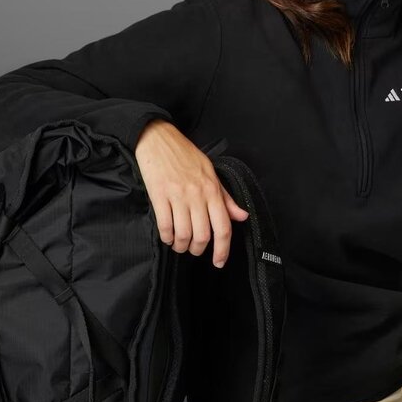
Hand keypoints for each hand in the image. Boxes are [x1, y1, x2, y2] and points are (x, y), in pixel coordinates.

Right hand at [134, 120, 248, 268]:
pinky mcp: (159, 195)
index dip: (223, 250)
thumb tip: (242, 216)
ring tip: (179, 245)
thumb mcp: (211, 173)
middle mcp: (198, 195)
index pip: (223, 227)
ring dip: (181, 246)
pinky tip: (167, 236)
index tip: (219, 263)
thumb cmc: (185, 156)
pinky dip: (166, 237)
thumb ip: (226, 198)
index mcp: (213, 190)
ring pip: (183, 234)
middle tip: (193, 250)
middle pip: (203, 235)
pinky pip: (165, 226)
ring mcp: (178, 195)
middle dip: (198, 249)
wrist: (158, 139)